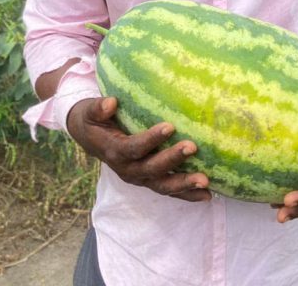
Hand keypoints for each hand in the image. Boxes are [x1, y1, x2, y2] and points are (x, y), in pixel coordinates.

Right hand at [66, 96, 211, 201]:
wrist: (90, 138)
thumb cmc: (94, 120)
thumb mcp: (90, 111)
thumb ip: (98, 108)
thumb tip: (111, 102)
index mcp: (114, 152)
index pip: (134, 147)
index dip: (151, 139)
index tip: (170, 126)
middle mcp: (128, 169)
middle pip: (152, 169)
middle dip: (172, 160)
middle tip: (192, 147)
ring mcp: (139, 178)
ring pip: (162, 185)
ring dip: (184, 184)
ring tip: (205, 181)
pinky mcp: (148, 180)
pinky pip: (169, 190)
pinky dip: (187, 195)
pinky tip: (207, 195)